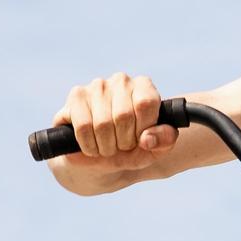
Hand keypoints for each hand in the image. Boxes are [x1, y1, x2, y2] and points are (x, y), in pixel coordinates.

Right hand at [57, 71, 176, 161]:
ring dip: (105, 146)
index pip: (146, 104)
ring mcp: (97, 86)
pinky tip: (92, 146)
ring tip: (107, 147)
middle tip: (121, 146)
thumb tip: (147, 138)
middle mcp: (121, 81)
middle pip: (123, 115)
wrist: (100, 160)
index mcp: (145, 87)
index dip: (143, 129)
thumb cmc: (131, 150)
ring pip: (102, 123)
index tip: (141, 139)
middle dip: (123, 142)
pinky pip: (83, 126)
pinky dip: (89, 145)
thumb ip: (164, 141)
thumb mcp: (156, 149)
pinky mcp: (76, 97)